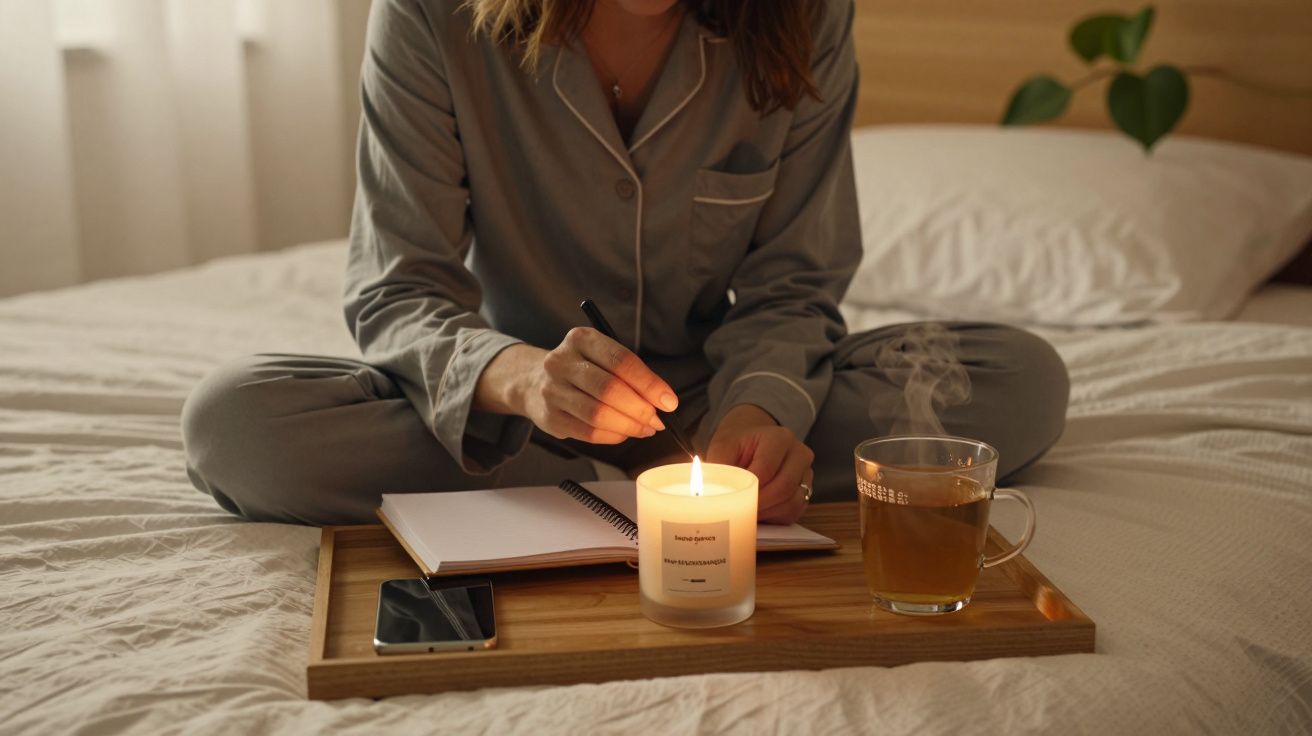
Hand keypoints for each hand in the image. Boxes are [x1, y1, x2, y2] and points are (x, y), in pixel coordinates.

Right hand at [475, 329, 677, 443]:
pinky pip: (589, 433)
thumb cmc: (582, 369)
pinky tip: (624, 433)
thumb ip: (630, 374)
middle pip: (609, 389)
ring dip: (629, 426)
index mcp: (581, 339)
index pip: (621, 361)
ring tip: (645, 428)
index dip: (649, 384)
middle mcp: (562, 362)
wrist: (533, 381)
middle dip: (640, 409)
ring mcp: (552, 391)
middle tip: (658, 420)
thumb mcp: (602, 357)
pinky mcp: (549, 418)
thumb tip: (662, 402)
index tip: (669, 402)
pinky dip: (613, 436)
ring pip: (598, 415)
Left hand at [706, 404, 814, 523]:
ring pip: (792, 503)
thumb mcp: (723, 447)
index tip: (732, 501)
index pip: (767, 470)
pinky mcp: (806, 490)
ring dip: (768, 513)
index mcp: (779, 438)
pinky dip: (776, 517)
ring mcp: (806, 473)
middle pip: (784, 487)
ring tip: (747, 514)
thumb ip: (718, 466)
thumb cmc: (738, 444)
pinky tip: (759, 514)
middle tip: (739, 513)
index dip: (749, 489)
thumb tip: (707, 492)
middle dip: (759, 504)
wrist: (753, 441)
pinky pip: (795, 511)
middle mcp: (799, 454)